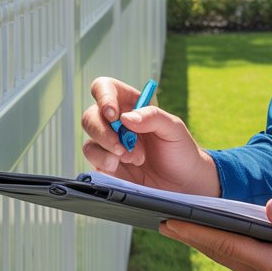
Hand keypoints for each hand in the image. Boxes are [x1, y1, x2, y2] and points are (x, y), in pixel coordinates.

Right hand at [81, 76, 220, 196]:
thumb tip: (125, 118)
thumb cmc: (180, 150)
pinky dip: (105, 161)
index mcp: (131, 104)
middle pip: (91, 115)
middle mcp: (116, 122)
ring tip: (135, 158)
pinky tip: (123, 166)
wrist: (181, 182)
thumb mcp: (174, 128)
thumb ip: (152, 116)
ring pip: (90, 138)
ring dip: (109, 148)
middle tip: (122, 145)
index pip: (105, 88)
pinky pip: (93, 158)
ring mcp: (109, 143)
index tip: (113, 114)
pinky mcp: (105, 163)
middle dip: (103, 131)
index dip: (103, 96)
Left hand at [161, 199, 271, 270]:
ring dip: (214, 246)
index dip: (196, 233)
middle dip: (196, 238)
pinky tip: (231, 242)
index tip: (170, 222)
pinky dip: (235, 253)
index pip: (227, 245)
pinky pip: (252, 269)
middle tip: (167, 222)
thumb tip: (269, 205)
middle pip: (226, 256)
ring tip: (191, 229)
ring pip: (238, 263)